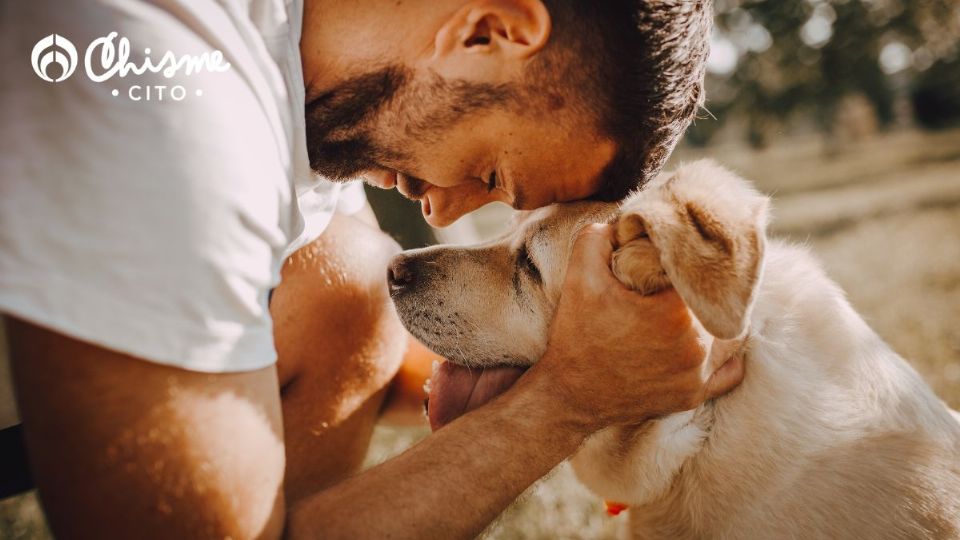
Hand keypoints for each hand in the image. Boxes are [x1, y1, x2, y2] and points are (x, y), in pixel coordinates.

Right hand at [534, 224, 743, 431]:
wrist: (568, 396)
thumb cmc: (576, 337)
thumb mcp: (580, 277)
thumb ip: (598, 237)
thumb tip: (624, 223)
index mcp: (675, 313)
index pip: (703, 273)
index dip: (692, 260)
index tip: (680, 256)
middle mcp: (696, 346)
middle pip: (720, 302)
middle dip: (705, 289)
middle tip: (688, 280)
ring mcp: (697, 375)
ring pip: (731, 335)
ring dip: (719, 318)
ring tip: (700, 306)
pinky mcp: (693, 396)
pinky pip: (729, 372)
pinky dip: (725, 355)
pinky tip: (710, 340)